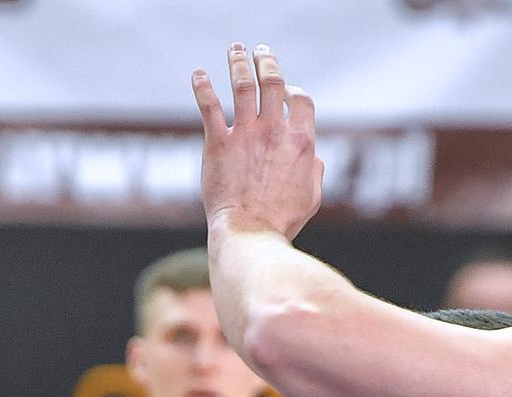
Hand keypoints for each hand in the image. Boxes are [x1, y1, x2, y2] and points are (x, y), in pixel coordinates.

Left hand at [193, 43, 323, 239]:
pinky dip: (203, 86)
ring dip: (238, 61)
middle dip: (266, 61)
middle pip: (272, 81)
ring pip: (242, 84)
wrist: (249, 233)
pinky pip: (209, 107)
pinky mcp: (217, 144)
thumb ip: (314, 171)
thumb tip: (313, 156)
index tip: (284, 92)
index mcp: (300, 141)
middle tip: (260, 52)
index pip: (299, 99)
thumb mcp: (312, 197)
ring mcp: (244, 134)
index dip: (293, 91)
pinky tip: (198, 74)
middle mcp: (273, 131)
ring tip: (235, 49)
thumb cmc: (281, 221)